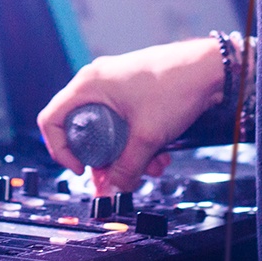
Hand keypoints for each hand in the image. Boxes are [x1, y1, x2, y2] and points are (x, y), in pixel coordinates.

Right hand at [38, 37, 224, 193]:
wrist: (209, 68)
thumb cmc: (175, 87)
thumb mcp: (147, 136)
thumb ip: (126, 168)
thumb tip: (112, 192)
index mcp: (90, 84)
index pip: (52, 119)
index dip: (60, 150)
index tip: (81, 169)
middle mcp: (98, 82)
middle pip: (82, 129)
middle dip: (102, 159)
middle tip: (117, 177)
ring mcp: (115, 85)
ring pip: (106, 129)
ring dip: (125, 154)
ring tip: (151, 167)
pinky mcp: (132, 91)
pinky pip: (122, 123)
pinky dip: (136, 141)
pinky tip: (159, 155)